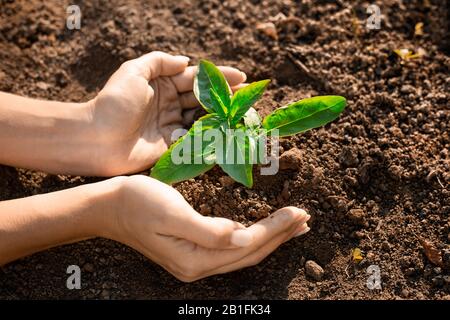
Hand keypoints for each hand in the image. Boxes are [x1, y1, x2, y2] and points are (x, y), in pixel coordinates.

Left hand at [88, 51, 246, 175]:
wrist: (96, 138)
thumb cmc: (113, 102)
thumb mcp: (134, 71)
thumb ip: (160, 62)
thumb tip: (186, 61)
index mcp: (163, 85)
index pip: (196, 79)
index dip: (219, 77)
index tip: (242, 77)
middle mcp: (170, 104)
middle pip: (204, 99)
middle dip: (226, 97)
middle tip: (249, 97)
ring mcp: (172, 125)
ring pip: (203, 118)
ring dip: (222, 116)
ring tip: (244, 114)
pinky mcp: (172, 146)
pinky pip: (195, 139)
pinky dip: (212, 136)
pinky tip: (228, 133)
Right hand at [109, 175, 310, 281]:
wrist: (108, 206)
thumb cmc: (136, 204)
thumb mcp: (172, 213)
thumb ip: (208, 230)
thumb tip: (242, 237)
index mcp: (195, 259)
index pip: (247, 245)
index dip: (275, 229)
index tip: (298, 211)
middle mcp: (197, 267)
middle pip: (250, 254)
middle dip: (280, 237)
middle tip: (305, 220)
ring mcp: (194, 262)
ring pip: (243, 253)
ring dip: (270, 239)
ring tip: (292, 226)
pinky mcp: (191, 251)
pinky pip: (231, 249)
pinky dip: (252, 238)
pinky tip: (259, 230)